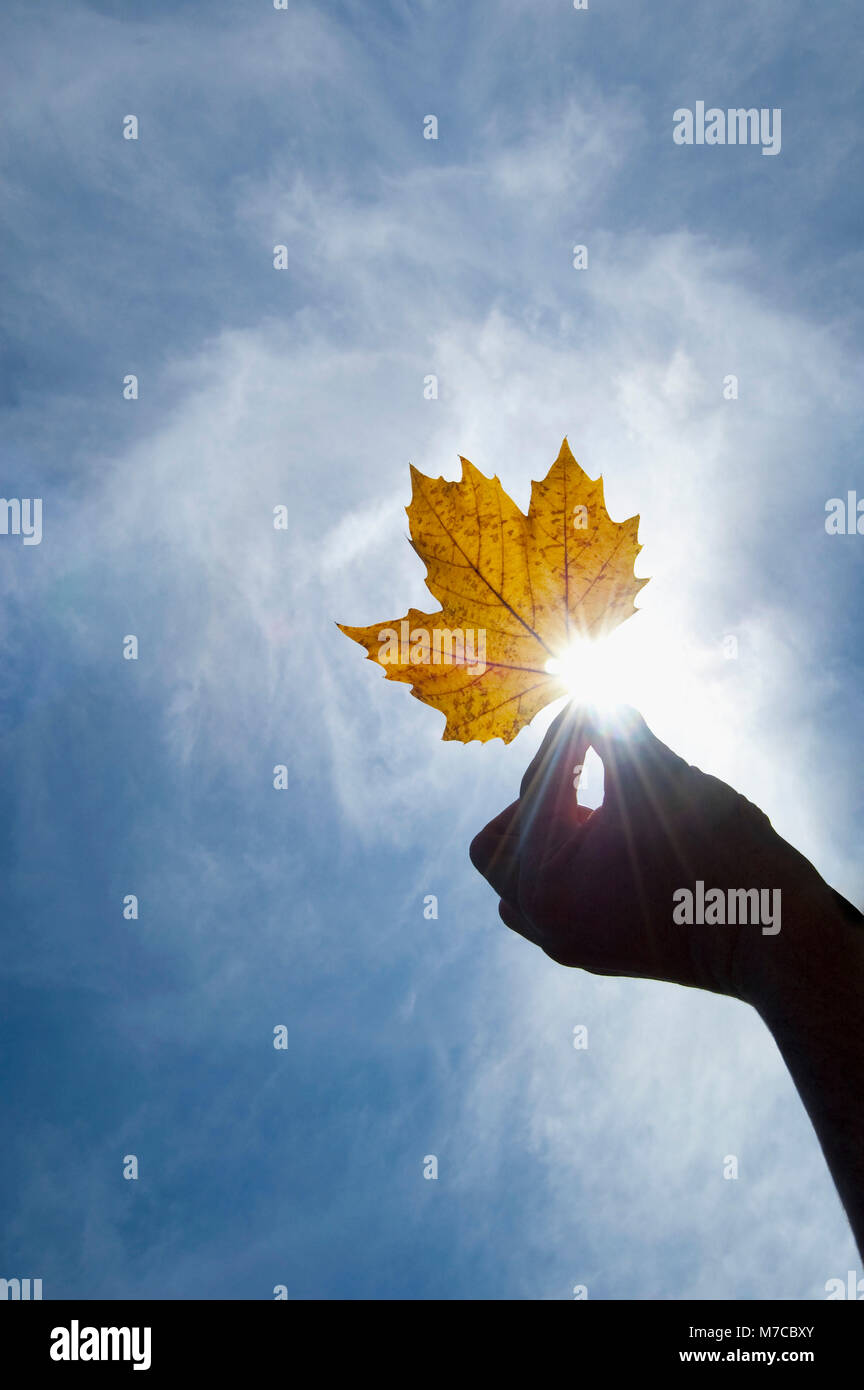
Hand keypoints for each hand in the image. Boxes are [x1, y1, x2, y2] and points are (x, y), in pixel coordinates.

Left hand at [469, 703, 833, 1002]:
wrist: (774, 938)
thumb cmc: (718, 852)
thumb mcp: (662, 775)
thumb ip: (615, 728)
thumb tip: (586, 693)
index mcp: (544, 876)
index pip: (538, 783)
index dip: (569, 733)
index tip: (592, 703)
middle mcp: (543, 917)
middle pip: (500, 839)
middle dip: (538, 794)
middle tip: (584, 769)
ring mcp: (567, 942)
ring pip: (516, 879)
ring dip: (542, 836)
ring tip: (589, 808)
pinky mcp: (593, 952)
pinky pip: (548, 906)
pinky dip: (562, 868)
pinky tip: (606, 841)